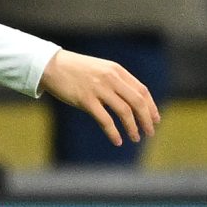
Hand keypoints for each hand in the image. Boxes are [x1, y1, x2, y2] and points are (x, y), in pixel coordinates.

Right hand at [41, 51, 159, 147]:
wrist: (51, 65)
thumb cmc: (76, 70)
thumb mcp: (101, 69)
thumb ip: (116, 81)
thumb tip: (132, 100)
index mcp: (117, 71)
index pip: (142, 91)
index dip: (151, 107)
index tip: (155, 120)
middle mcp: (111, 78)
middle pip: (137, 102)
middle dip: (146, 120)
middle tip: (150, 133)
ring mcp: (98, 89)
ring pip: (124, 111)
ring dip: (133, 128)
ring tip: (135, 138)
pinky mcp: (85, 100)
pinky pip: (105, 120)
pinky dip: (113, 132)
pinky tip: (117, 141)